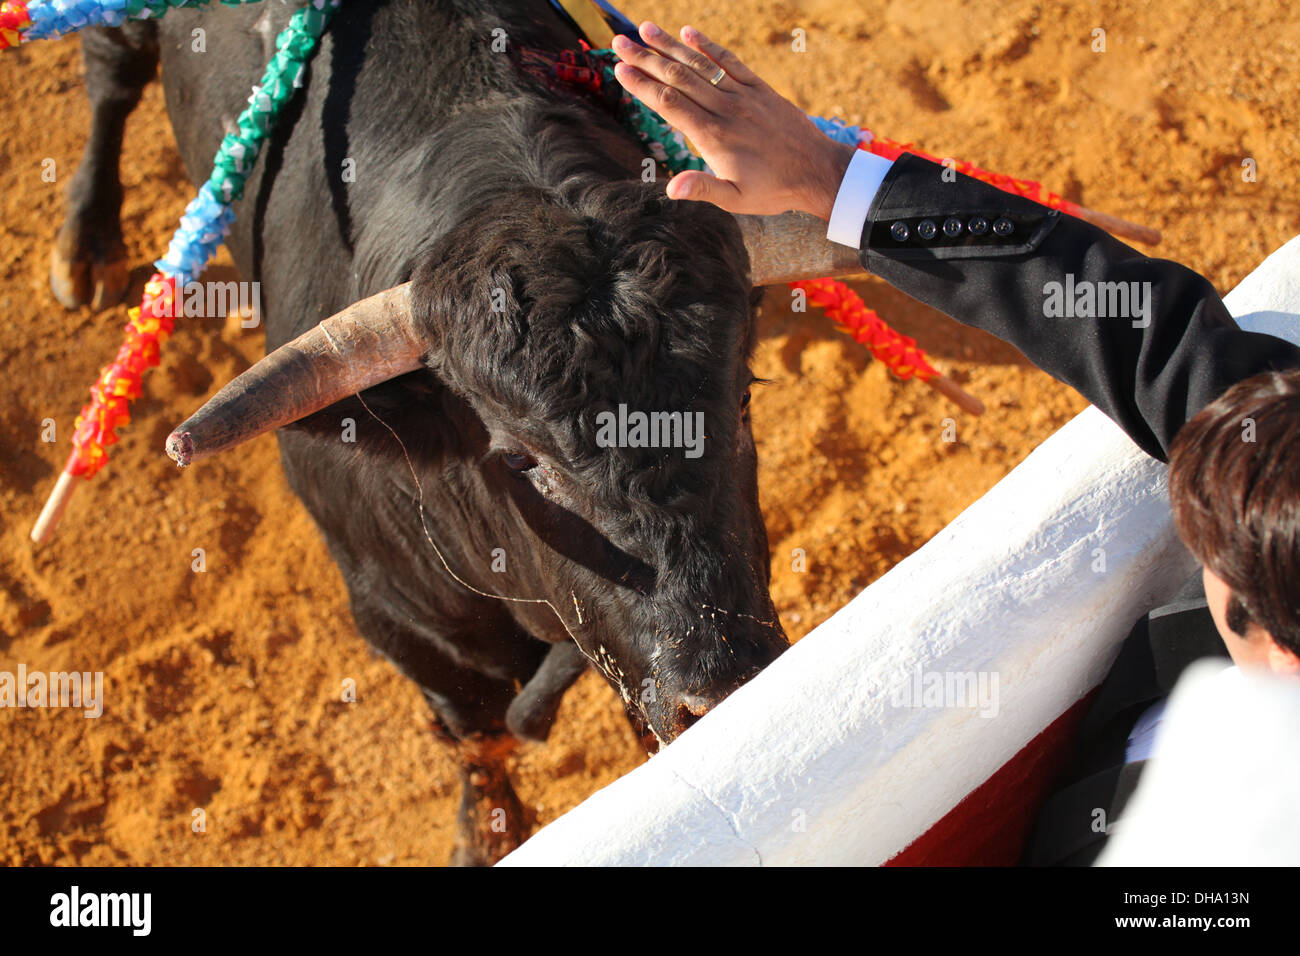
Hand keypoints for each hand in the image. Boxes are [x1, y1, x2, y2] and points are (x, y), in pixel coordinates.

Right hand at [611, 22, 855, 219]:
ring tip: (645, 28)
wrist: (817, 171)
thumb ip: (702, 189)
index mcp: (713, 137)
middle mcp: (726, 110)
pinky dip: (708, 47)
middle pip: (678, 78)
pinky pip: (730, 61)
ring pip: (700, 65)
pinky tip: (689, 32)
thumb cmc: (774, 190)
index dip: (642, 85)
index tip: (619, 69)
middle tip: (619, 42)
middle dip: (646, 59)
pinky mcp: (759, 89)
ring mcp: (743, 95)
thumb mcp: (736, 199)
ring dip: (670, 45)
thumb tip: (670, 189)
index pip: (669, 104)